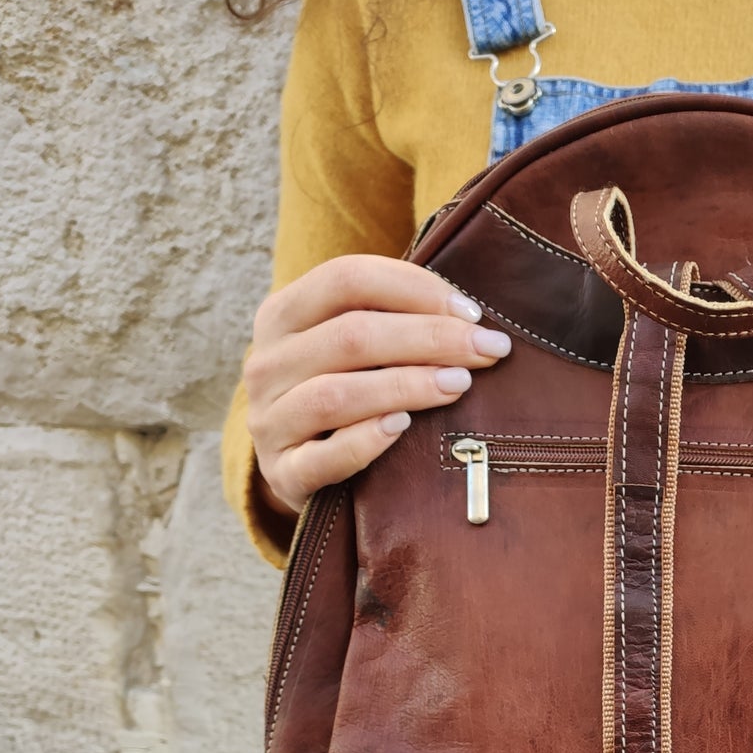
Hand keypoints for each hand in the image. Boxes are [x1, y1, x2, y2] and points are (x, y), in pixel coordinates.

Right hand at [243, 254, 511, 516]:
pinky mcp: (282, 473)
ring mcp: (268, 421)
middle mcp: (266, 363)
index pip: (346, 279)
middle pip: (350, 335)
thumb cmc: (345, 391)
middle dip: (430, 338)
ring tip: (460, 384)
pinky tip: (404, 428)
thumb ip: (392, 319)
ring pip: (336, 394)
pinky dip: (365, 441)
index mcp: (282, 315)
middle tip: (487, 348)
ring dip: (406, 385)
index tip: (472, 312)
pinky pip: (323, 457)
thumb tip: (473, 315)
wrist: (299, 467)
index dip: (415, 288)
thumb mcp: (351, 346)